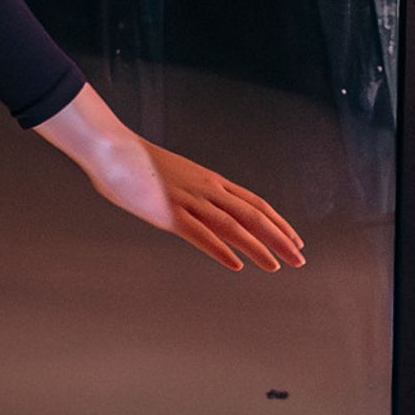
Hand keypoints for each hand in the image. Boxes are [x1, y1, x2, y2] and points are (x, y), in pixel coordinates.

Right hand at [35, 90, 306, 271]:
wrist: (114, 149)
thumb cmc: (139, 165)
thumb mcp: (175, 180)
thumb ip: (190, 195)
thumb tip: (196, 211)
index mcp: (211, 182)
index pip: (255, 203)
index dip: (277, 223)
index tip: (294, 240)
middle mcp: (208, 190)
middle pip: (253, 215)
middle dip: (280, 238)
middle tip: (300, 258)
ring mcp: (190, 200)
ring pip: (234, 226)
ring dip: (258, 247)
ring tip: (277, 265)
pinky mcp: (169, 212)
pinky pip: (200, 233)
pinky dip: (220, 250)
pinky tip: (235, 264)